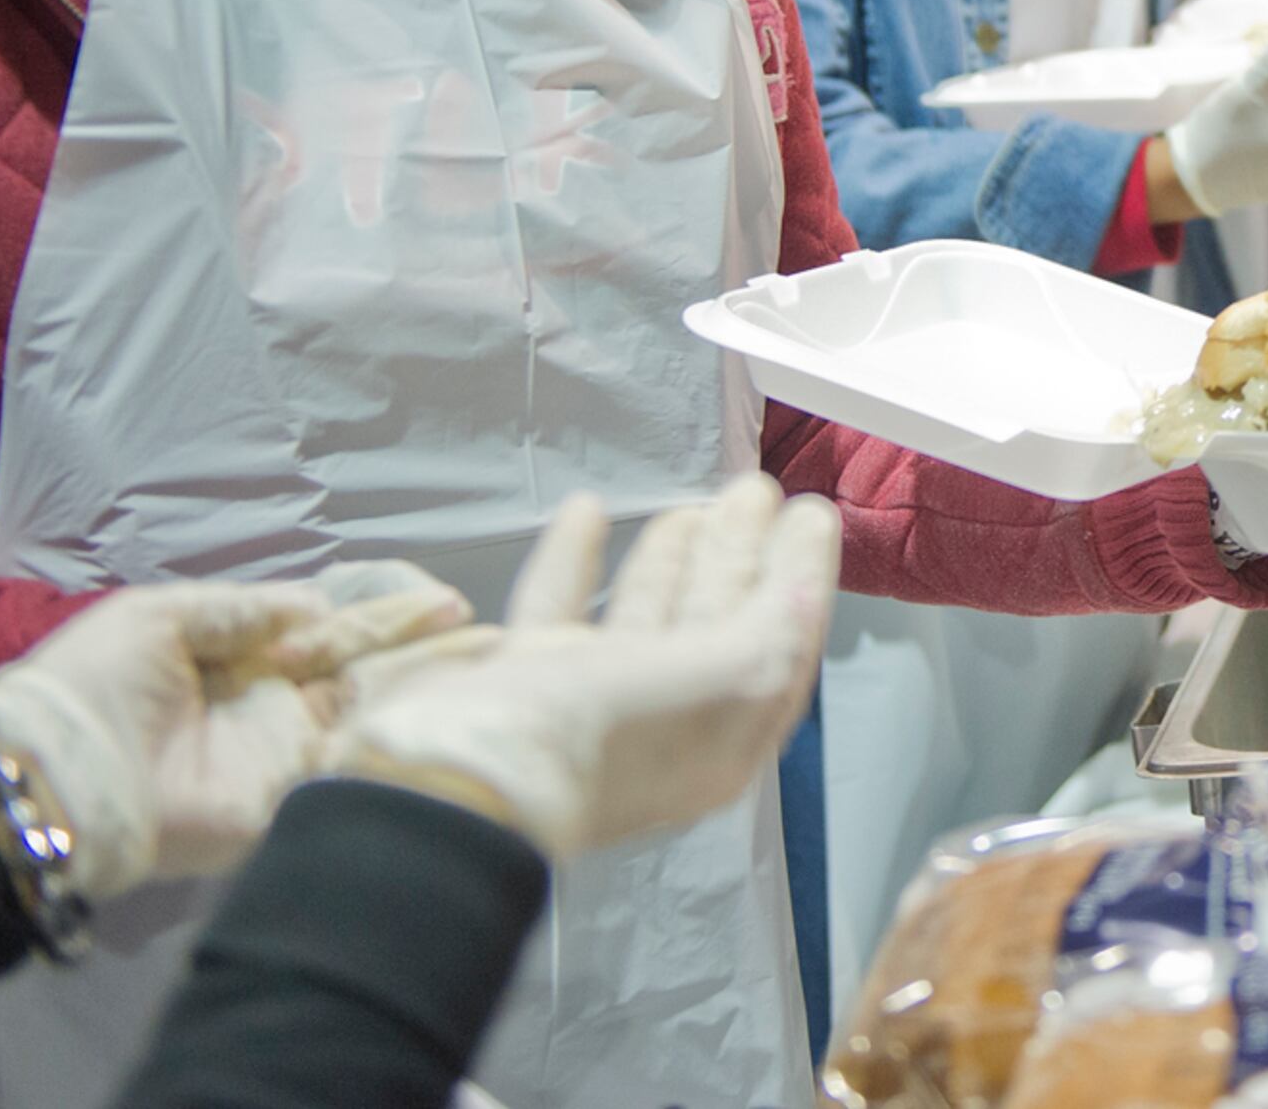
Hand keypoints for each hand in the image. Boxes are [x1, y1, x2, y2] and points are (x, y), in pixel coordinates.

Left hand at [0, 562, 471, 898]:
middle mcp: (273, 705)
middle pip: (368, 673)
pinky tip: (446, 729)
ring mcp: (282, 757)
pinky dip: (395, 750)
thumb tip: (314, 606)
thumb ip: (240, 608)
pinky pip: (344, 773)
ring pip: (370, 718)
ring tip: (493, 675)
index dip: (389, 616)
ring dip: (428, 697)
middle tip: (495, 636)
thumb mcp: (158, 617)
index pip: (333, 631)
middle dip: (429, 653)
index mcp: (244, 656)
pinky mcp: (279, 804)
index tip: (444, 601)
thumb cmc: (95, 685)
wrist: (51, 776)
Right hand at [325, 475, 840, 859]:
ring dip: (669, 562)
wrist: (454, 780)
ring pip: (642, 622)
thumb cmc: (604, 731)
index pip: (779, 649)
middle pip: (714, 628)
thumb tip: (802, 592)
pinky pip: (560, 612)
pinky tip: (586, 508)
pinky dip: (576, 563)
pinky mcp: (523, 686)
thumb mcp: (717, 683)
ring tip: (692, 504)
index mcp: (719, 743)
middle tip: (753, 487)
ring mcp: (587, 708)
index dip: (801, 580)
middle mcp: (660, 728)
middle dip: (738, 558)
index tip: (813, 512)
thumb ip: (769, 634)